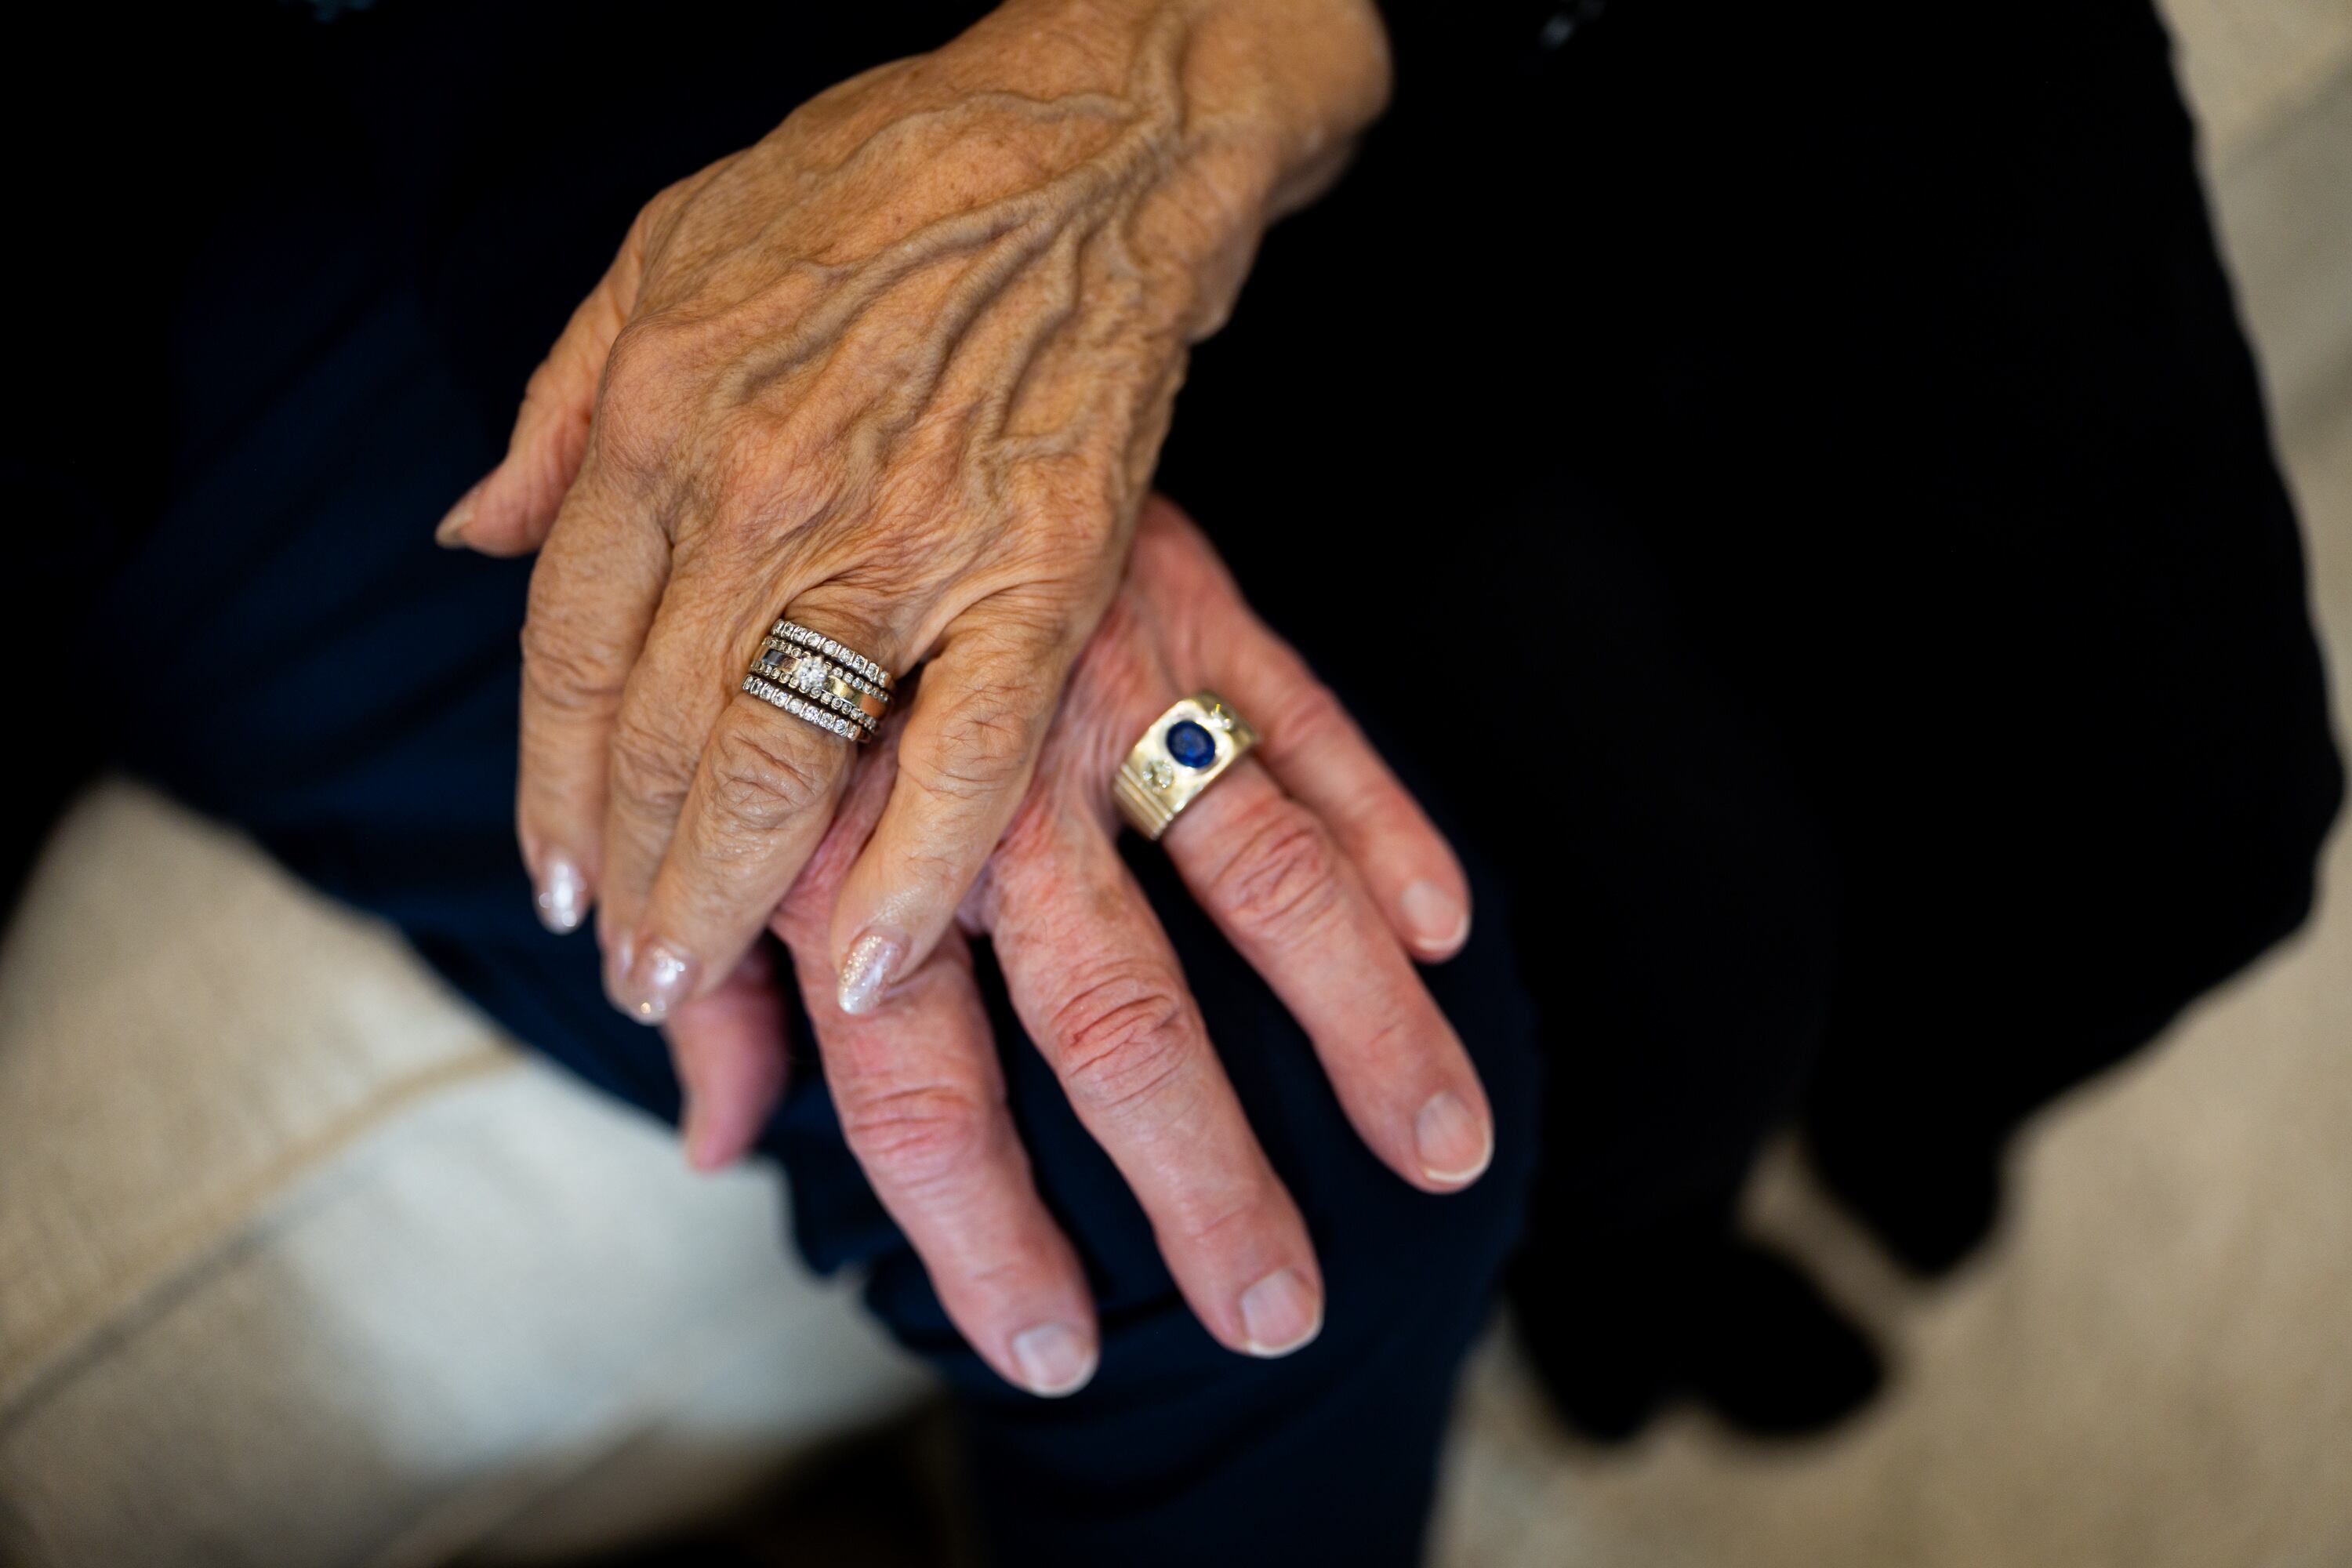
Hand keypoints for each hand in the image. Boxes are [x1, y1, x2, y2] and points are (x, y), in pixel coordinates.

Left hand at [441, 0, 1389, 1031]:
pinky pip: (966, 757)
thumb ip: (560, 410)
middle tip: (626, 973)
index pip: (572, 652)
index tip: (555, 880)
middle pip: (661, 734)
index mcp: (660, 415)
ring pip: (781, 764)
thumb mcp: (661, 249)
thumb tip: (470, 534)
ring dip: (724, 899)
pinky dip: (919, 875)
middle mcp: (762, 492)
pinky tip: (878, 964)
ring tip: (696, 986)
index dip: (554, 788)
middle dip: (628, 877)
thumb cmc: (871, 181)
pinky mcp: (1040, 574)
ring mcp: (905, 541)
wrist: (1086, 140)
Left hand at [666, 498, 1488, 1393]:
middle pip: (1111, 1014)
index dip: (981, 1231)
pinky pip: (1305, 714)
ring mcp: (1102, 688)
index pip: (917, 1087)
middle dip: (1199, 1175)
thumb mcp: (687, 788)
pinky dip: (1384, 815)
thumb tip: (716, 1142)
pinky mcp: (1189, 597)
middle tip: (1277, 1310)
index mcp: (846, 848)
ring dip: (1358, 1025)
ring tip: (1445, 1155)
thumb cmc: (740, 598)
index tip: (1054, 1352)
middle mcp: (986, 785)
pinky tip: (1448, 928)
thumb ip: (717, 980)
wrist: (848, 330)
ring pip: (1254, 876)